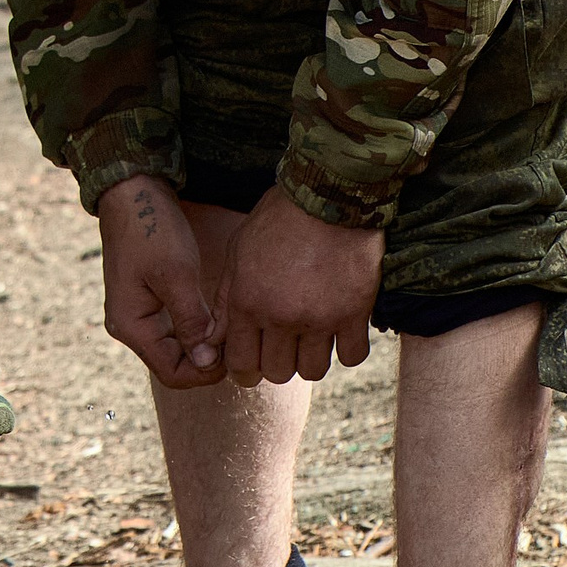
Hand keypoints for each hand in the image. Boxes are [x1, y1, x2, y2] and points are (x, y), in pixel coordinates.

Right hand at [97, 174, 227, 387]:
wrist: (132, 191)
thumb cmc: (152, 229)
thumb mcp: (176, 275)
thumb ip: (191, 322)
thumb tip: (207, 363)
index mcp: (130, 325)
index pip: (172, 373)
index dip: (206, 372)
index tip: (236, 354)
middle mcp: (129, 325)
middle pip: (173, 363)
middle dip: (207, 359)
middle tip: (238, 340)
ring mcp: (137, 313)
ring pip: (175, 346)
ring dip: (203, 343)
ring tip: (230, 328)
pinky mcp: (146, 299)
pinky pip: (173, 328)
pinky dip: (195, 327)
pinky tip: (216, 314)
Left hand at [215, 186, 383, 385]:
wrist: (327, 194)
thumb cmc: (277, 219)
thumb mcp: (238, 252)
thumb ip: (225, 301)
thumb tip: (212, 342)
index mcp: (247, 301)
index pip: (240, 362)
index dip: (244, 370)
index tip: (251, 365)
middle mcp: (281, 316)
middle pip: (276, 372)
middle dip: (276, 364)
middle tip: (281, 347)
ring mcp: (319, 317)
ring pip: (312, 371)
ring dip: (309, 359)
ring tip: (309, 338)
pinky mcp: (354, 313)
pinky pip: (351, 356)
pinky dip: (345, 349)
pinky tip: (339, 331)